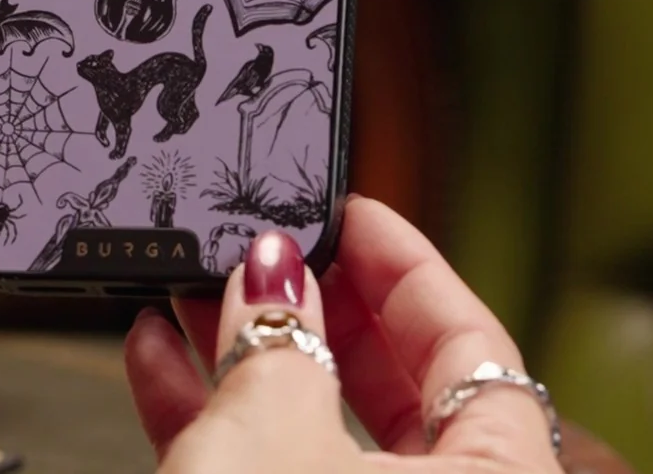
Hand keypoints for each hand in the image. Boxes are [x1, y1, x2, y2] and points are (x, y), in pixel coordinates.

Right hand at [125, 196, 562, 472]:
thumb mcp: (277, 438)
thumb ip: (278, 338)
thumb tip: (270, 265)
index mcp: (495, 473)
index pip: (463, 333)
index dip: (399, 257)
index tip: (345, 206)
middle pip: (381, 369)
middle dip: (306, 295)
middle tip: (263, 244)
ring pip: (305, 414)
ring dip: (239, 343)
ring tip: (188, 283)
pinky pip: (257, 462)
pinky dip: (207, 409)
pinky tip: (157, 355)